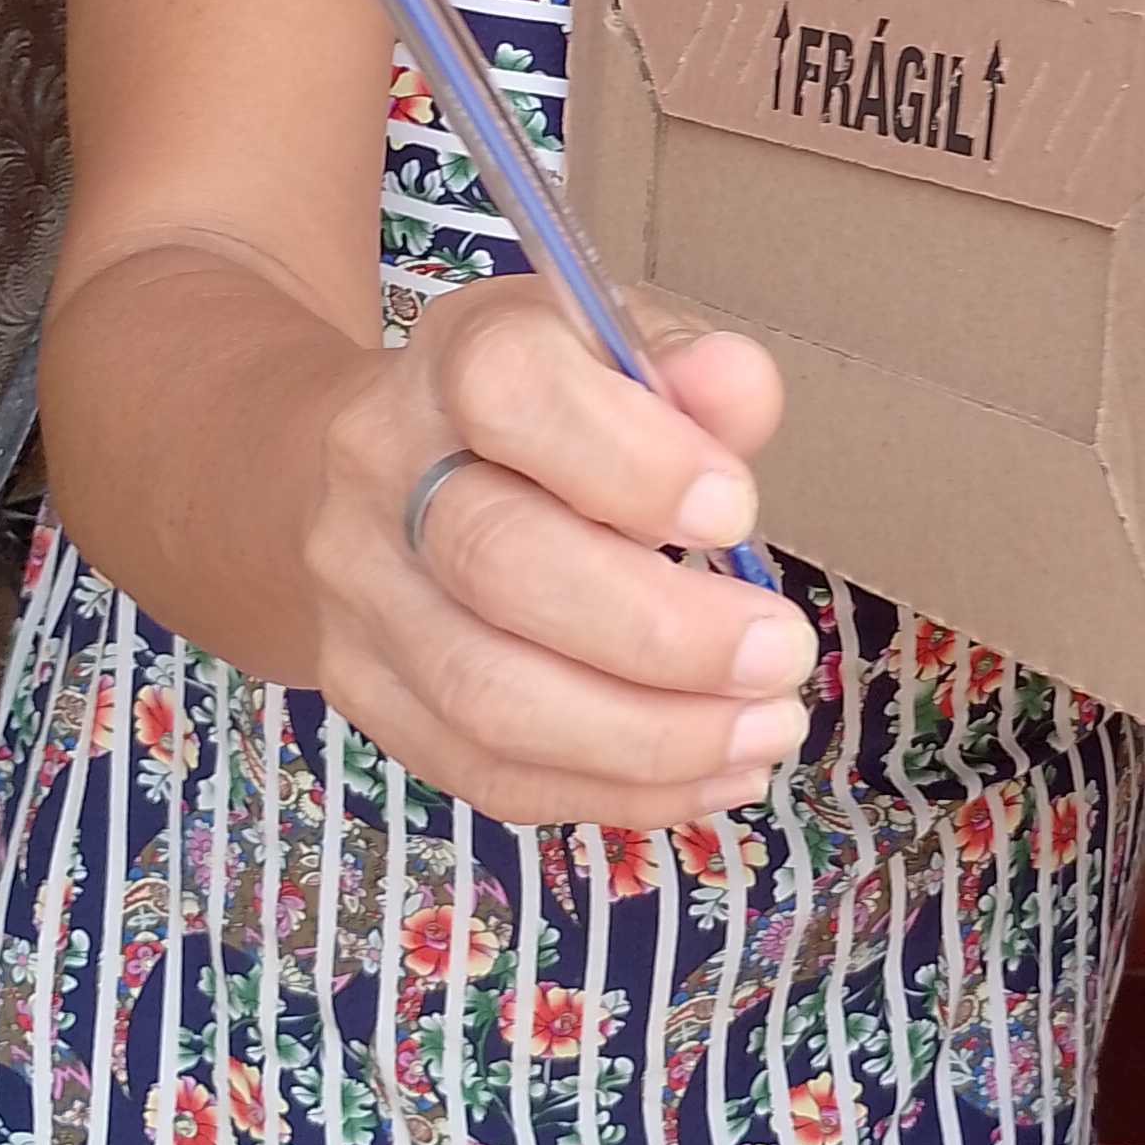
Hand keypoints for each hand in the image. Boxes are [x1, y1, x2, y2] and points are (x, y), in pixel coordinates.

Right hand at [304, 278, 813, 825]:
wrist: (373, 472)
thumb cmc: (537, 414)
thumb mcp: (614, 353)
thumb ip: (688, 369)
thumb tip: (740, 389)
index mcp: (454, 360)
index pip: (511, 391)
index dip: (630, 461)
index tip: (735, 512)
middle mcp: (383, 474)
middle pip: (499, 563)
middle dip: (664, 631)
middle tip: (782, 653)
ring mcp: (362, 597)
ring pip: (488, 698)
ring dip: (651, 737)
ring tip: (766, 729)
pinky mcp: (366, 697)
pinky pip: (488, 775)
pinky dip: (618, 790)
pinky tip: (715, 773)